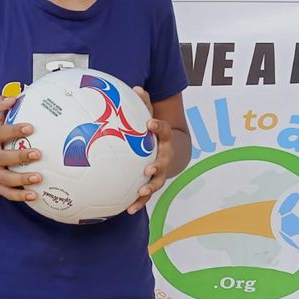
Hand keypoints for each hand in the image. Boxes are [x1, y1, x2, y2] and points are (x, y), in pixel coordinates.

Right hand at [0, 94, 41, 202]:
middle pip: (2, 158)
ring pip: (6, 179)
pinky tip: (35, 195)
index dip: (14, 130)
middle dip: (20, 157)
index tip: (30, 127)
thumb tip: (13, 97)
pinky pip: (7, 194)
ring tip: (39, 177)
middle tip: (38, 153)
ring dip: (22, 179)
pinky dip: (20, 196)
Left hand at [126, 86, 172, 214]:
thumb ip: (144, 104)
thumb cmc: (153, 132)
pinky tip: (128, 210)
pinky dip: (139, 203)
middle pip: (164, 161)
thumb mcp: (150, 115)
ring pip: (157, 182)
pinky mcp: (151, 184)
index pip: (163, 130)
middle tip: (149, 168)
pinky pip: (146, 195)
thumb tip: (135, 88)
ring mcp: (160, 172)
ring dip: (149, 188)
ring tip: (140, 192)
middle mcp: (164, 156)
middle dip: (158, 165)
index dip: (158, 126)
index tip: (150, 123)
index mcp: (163, 139)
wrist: (170, 151)